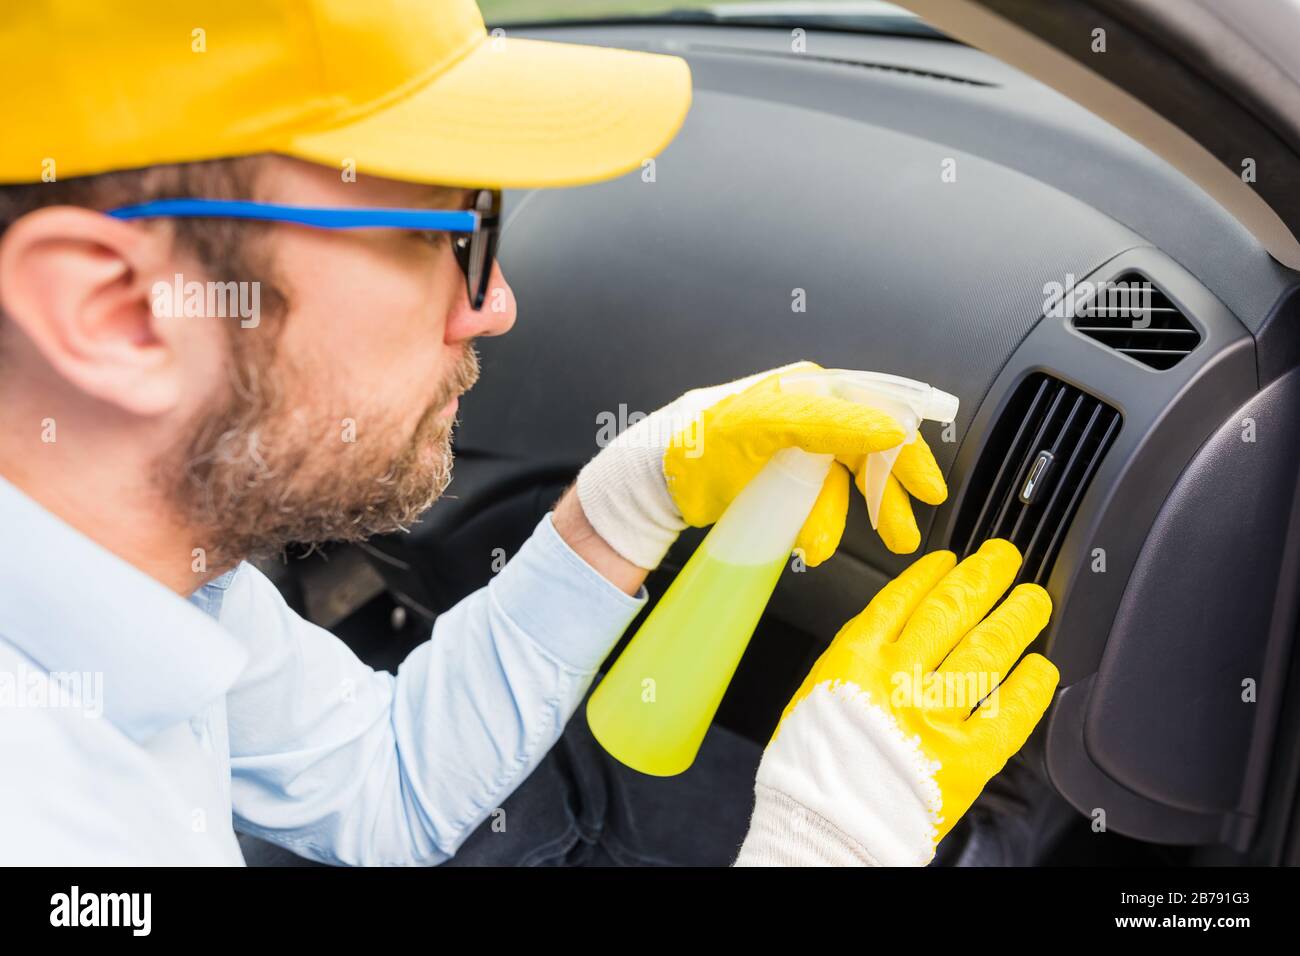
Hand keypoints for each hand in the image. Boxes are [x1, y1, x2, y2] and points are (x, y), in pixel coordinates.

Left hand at [575, 362, 946, 570]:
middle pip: (869, 454)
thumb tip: (890, 428)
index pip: (877, 416)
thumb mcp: (764, 426)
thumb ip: (829, 422)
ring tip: (823, 550)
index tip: (928, 491)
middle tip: (902, 535)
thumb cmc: (700, 443)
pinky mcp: (782, 478)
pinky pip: (818, 502)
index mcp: (811, 390)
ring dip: (844, 519)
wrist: (654, 479)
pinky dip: (820, 525)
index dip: (907, 454)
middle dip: (887, 497)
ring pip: (843, 485)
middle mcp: (810, 413)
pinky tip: (810, 545)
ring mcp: (797, 447)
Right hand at [734, 539, 1059, 866]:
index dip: (932, 575)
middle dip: (982, 579)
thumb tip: (894, 636)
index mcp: (854, 660)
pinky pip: (1008, 713)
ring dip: (1014, 619)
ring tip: (1032, 599)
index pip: (901, 599)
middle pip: (951, 611)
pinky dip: (1027, 687)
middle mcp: (898, 678)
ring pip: (986, 650)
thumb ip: (856, 666)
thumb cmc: (807, 774)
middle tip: (1004, 559)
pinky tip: (1040, 667)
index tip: (950, 559)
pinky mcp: (968, 759)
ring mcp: (936, 716)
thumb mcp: (814, 698)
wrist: (818, 834)